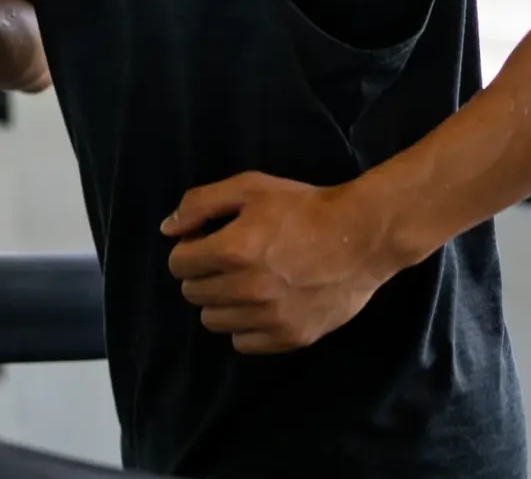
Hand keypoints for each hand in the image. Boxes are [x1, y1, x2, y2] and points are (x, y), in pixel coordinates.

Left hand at [163, 172, 399, 354]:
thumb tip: (167, 229)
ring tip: (244, 283)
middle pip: (192, 294)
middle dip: (202, 275)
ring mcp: (271, 317)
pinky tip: (261, 305)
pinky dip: (245, 327)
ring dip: (220, 302)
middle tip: (226, 262)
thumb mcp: (249, 187)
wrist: (363, 236)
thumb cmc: (303, 207)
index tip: (204, 242)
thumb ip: (200, 204)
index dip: (187, 250)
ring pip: (213, 321)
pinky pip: (243, 343)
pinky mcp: (292, 337)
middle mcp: (248, 289)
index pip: (177, 265)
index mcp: (233, 250)